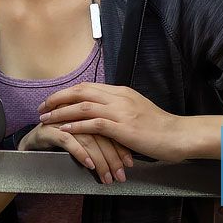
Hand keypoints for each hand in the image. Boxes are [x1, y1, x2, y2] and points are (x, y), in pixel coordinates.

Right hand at [19, 123, 133, 184]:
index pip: (110, 127)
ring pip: (88, 139)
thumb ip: (100, 138)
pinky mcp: (50, 130)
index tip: (129, 162)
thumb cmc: (61, 139)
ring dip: (100, 160)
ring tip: (107, 177)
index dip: (121, 145)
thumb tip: (122, 155)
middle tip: (121, 175)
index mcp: (87, 110)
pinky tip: (89, 166)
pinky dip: (81, 153)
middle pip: (101, 133)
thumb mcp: (83, 136)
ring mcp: (62, 120)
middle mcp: (76, 113)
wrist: (32, 141)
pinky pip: (68, 142)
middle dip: (113, 156)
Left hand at [38, 83, 188, 162]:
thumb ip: (120, 108)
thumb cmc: (160, 127)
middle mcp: (119, 97)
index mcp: (122, 92)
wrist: (179, 135)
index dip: (67, 92)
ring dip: (61, 112)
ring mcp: (121, 111)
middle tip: (42, 107)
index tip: (53, 100)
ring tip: (46, 118)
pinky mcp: (123, 127)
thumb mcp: (138, 111)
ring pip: (83, 106)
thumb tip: (103, 112)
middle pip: (81, 91)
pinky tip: (64, 130)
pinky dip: (76, 126)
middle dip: (58, 98)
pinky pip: (94, 124)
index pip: (88, 86)